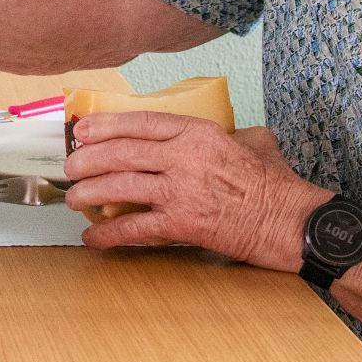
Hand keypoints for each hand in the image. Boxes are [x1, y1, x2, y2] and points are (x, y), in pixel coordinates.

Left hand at [63, 115, 329, 265]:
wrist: (290, 221)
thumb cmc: (276, 183)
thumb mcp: (254, 141)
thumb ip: (229, 133)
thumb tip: (224, 134)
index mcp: (199, 133)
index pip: (141, 122)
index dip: (106, 126)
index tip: (83, 131)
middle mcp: (184, 157)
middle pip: (122, 152)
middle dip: (88, 160)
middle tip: (71, 167)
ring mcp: (181, 190)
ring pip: (120, 186)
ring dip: (90, 193)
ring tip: (75, 199)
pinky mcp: (182, 223)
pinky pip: (135, 228)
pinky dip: (108, 234)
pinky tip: (92, 239)